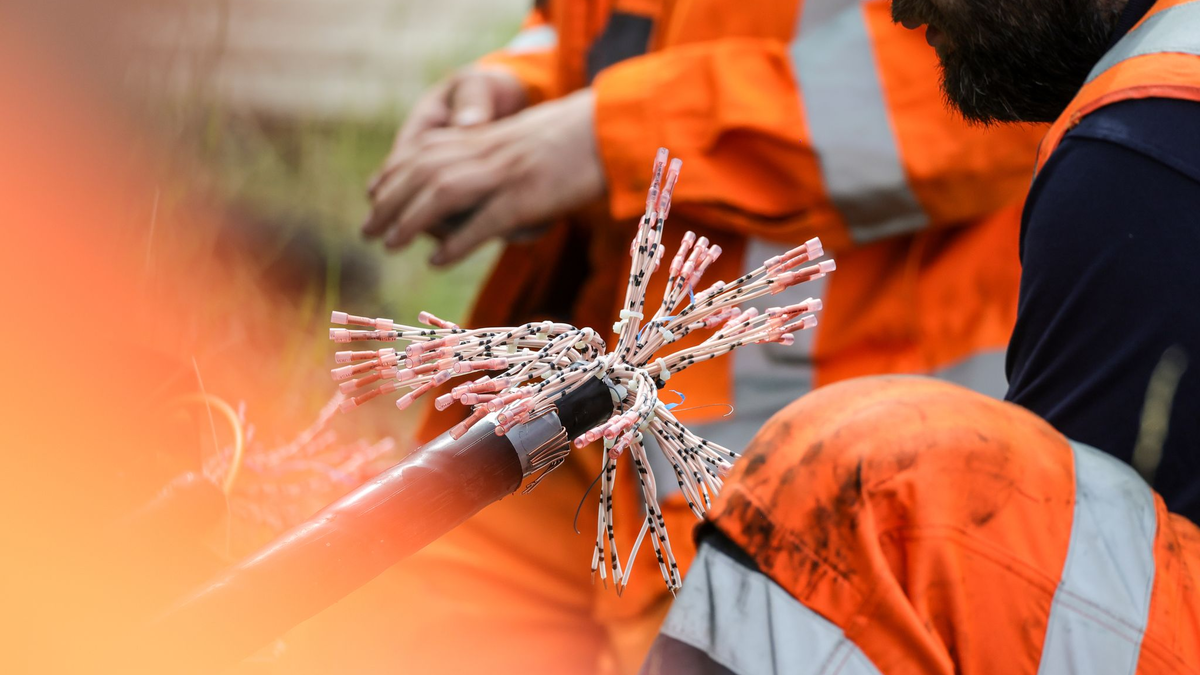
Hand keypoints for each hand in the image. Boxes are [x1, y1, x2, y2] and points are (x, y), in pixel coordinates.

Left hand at [362, 88, 605, 265]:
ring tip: (390, 245)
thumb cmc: (572, 140)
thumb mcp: (523, 140)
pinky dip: (455, 244)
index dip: (393, 172)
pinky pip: (482, 223)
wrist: (609, 131)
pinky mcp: (526, 199)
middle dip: (389, 201)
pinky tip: (436, 262)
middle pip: (422, 173)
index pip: (423, 149)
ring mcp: (505, 174)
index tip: (372, 193)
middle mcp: (486, 152)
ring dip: (409, 220)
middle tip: (368, 231)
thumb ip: (494, 154)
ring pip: (441, 195)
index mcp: (485, 136)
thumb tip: (470, 174)